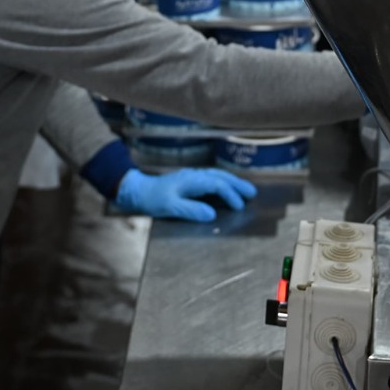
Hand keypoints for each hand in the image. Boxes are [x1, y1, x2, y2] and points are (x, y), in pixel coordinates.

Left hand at [113, 168, 257, 222]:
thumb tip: (212, 214)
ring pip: (217, 175)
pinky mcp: (189, 180)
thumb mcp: (171, 207)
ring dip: (232, 181)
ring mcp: (191, 176)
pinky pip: (211, 178)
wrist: (138, 190)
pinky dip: (222, 181)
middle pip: (221, 176)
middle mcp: (194, 175)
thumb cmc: (153, 199)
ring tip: (244, 189)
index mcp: (192, 180)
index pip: (217, 185)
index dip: (230, 195)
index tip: (239, 206)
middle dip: (237, 184)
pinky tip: (225, 187)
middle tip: (252, 193)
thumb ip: (192, 210)